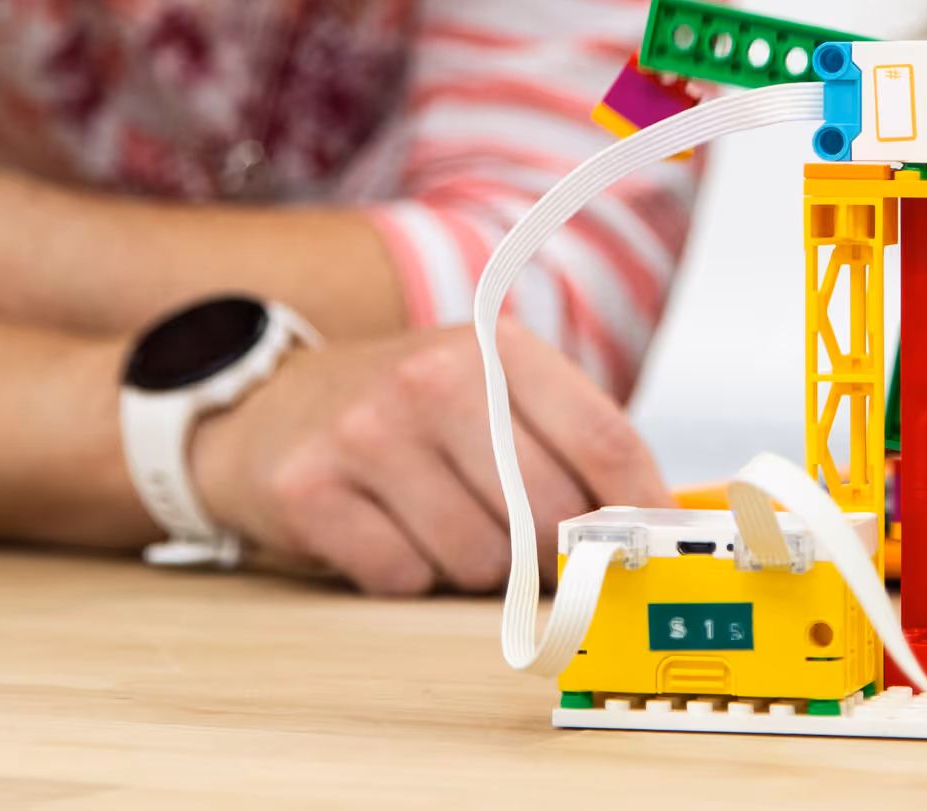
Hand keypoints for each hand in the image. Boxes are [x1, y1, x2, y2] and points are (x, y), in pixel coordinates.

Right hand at [190, 322, 669, 595]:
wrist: (268, 407)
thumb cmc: (408, 412)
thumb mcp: (494, 394)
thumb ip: (572, 446)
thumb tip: (657, 526)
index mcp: (498, 348)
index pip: (604, 440)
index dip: (639, 510)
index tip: (652, 552)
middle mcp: (433, 379)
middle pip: (550, 512)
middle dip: (548, 550)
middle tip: (524, 541)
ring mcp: (367, 432)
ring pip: (479, 559)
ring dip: (472, 564)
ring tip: (438, 518)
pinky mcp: (310, 489)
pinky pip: (403, 578)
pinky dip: (406, 573)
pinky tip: (384, 527)